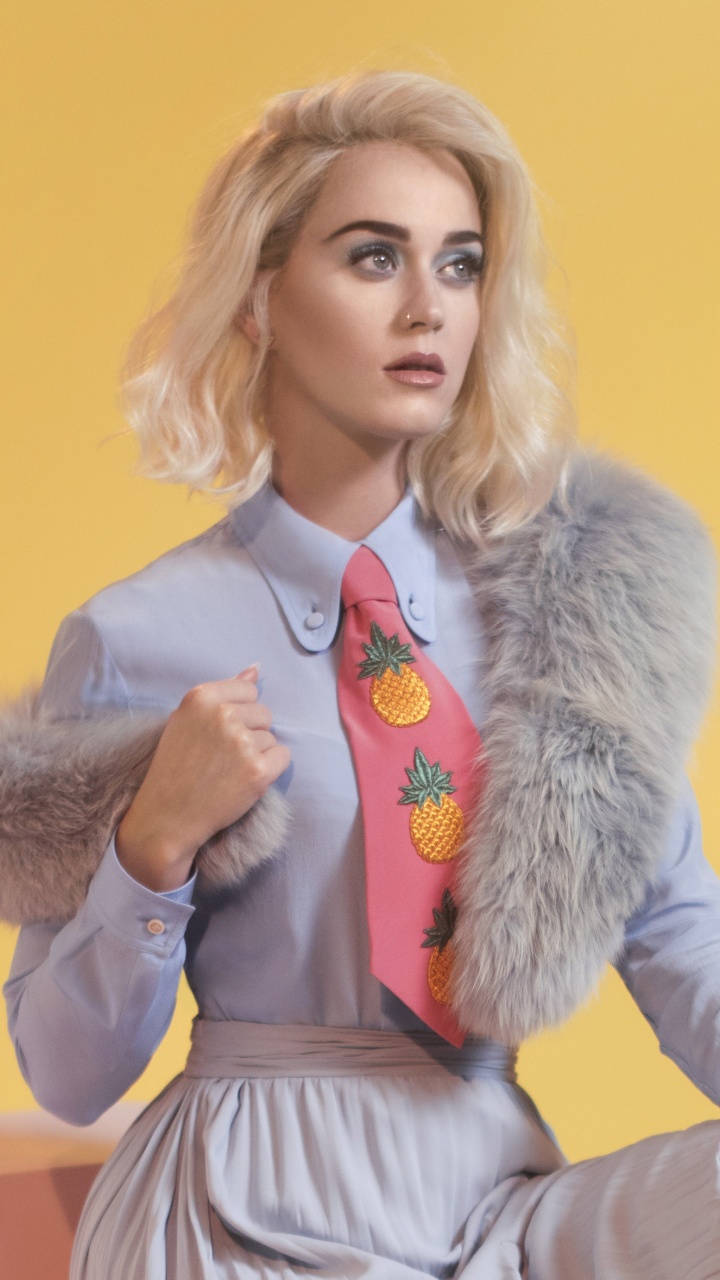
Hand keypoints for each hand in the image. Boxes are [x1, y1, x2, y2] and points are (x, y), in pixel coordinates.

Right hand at [115, 666, 290, 891]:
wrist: (167, 817)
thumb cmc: (175, 768)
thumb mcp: (187, 720)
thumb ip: (223, 693)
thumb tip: (256, 668)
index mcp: (201, 697)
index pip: (248, 689)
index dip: (239, 713)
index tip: (219, 734)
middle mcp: (222, 715)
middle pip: (263, 713)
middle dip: (250, 733)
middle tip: (222, 757)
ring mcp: (241, 743)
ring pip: (271, 737)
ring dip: (256, 754)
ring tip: (227, 772)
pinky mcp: (257, 771)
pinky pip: (282, 757)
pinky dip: (269, 770)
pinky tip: (243, 781)